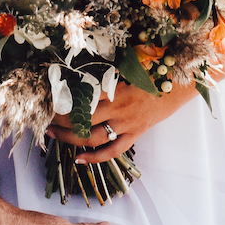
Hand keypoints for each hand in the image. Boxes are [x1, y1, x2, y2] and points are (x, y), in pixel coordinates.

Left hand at [48, 80, 200, 163]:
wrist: (180, 85)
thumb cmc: (154, 70)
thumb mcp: (128, 65)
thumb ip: (105, 70)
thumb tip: (81, 68)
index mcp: (115, 89)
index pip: (80, 98)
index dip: (62, 101)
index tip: (47, 100)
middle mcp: (118, 109)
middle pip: (81, 120)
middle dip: (60, 120)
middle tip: (44, 119)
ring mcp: (126, 125)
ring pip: (92, 138)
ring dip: (70, 137)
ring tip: (53, 134)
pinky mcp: (135, 134)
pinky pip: (112, 151)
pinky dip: (95, 158)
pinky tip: (78, 160)